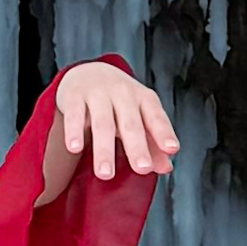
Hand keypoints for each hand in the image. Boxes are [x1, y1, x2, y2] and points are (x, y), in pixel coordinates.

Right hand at [40, 60, 180, 200]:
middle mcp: (123, 93)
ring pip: (103, 123)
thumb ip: (151, 143)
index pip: (156, 116)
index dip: (164, 132)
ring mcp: (98, 93)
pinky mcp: (74, 97)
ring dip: (104, 149)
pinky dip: (74, 132)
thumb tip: (166, 168)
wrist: (88, 72)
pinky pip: (75, 115)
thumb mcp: (138, 116)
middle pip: (130, 123)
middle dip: (136, 147)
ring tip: (105, 173)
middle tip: (142, 169)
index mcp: (143, 98)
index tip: (172, 149)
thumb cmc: (119, 101)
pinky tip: (75, 148)